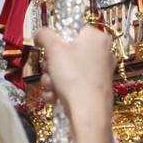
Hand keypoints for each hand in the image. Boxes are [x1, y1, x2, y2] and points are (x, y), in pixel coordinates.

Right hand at [35, 27, 113, 142]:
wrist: (88, 113)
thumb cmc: (74, 76)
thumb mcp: (54, 49)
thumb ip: (45, 35)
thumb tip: (40, 32)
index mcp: (97, 37)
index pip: (73, 29)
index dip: (57, 39)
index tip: (47, 48)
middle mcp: (102, 52)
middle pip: (67, 51)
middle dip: (51, 64)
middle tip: (49, 69)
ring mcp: (99, 72)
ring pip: (66, 69)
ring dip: (52, 79)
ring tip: (52, 87)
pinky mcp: (95, 89)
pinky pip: (72, 83)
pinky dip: (60, 90)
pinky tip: (55, 98)